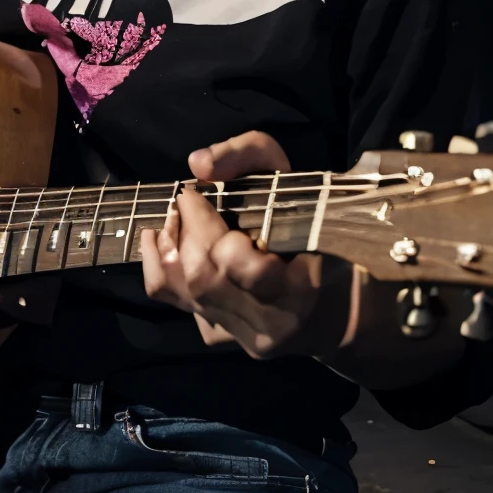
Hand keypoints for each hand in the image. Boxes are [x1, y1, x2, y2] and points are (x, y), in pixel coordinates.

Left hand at [139, 130, 345, 360]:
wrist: (335, 298)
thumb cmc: (321, 230)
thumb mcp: (299, 181)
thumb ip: (251, 154)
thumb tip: (199, 163)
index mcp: (300, 289)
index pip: (234, 261)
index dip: (203, 222)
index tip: (195, 193)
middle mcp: (270, 324)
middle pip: (203, 277)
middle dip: (184, 232)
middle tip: (184, 202)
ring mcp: (243, 336)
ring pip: (184, 292)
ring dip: (167, 247)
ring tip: (172, 218)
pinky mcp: (223, 337)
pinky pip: (175, 302)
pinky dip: (158, 266)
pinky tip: (158, 240)